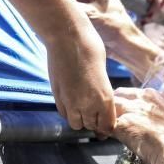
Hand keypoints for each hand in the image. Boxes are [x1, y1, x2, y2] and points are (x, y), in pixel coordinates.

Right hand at [45, 19, 115, 135]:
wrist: (66, 36)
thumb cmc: (89, 47)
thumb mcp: (103, 71)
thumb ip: (102, 90)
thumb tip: (100, 99)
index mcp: (104, 98)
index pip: (107, 126)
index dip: (107, 124)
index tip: (106, 119)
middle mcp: (87, 104)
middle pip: (91, 126)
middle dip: (94, 121)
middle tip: (95, 110)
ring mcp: (70, 102)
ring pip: (76, 124)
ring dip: (80, 118)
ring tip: (82, 105)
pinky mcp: (56, 96)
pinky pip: (64, 114)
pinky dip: (68, 111)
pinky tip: (71, 99)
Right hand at [59, 0, 163, 81]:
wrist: (124, 45)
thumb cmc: (115, 27)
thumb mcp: (91, 15)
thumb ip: (72, 7)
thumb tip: (52, 4)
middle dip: (58, 1)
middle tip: (49, 12)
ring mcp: (85, 0)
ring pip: (64, 1)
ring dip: (60, 10)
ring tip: (55, 20)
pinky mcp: (82, 11)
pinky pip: (67, 11)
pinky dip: (62, 17)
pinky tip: (59, 26)